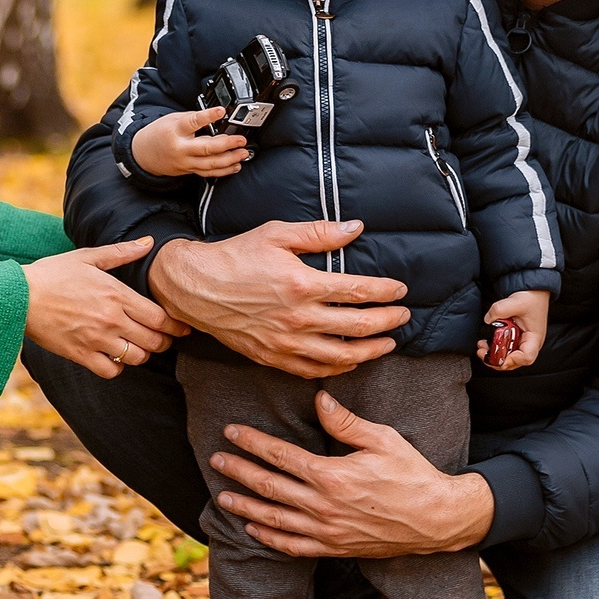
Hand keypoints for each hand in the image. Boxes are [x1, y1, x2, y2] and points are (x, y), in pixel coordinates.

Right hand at [23, 238, 174, 378]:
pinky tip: (115, 358)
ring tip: (140, 348)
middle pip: (153, 340)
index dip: (175, 326)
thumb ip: (122, 253)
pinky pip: (111, 371)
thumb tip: (149, 243)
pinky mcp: (80, 355)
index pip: (159, 317)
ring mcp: (96, 339)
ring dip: (143, 354)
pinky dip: (118, 368)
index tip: (181, 328)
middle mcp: (111, 319)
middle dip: (164, 342)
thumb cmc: (53, 274)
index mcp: (116, 294)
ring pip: (136, 358)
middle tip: (165, 340)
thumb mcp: (88, 258)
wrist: (19, 296)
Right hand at [131, 108, 250, 178]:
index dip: (207, 116)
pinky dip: (223, 171)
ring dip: (229, 160)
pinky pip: (208, 173)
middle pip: (206, 148)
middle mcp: (181, 148)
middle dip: (226, 144)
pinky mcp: (189, 170)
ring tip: (243, 153)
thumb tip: (214, 117)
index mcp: (176, 131)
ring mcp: (185, 162)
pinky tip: (235, 166)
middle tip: (241, 140)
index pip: (193, 122)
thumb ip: (193, 118)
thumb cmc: (159, 134)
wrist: (144, 154)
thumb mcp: (173, 119)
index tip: (221, 111)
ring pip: (210, 164)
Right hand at [148, 221, 409, 378]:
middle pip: (358, 326)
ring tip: (387, 344)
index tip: (401, 291)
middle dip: (387, 322)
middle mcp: (298, 318)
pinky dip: (337, 368)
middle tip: (403, 317)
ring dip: (370, 350)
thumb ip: (320, 233)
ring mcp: (286, 342)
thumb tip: (356, 228)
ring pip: (340, 355)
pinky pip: (313, 370)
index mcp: (303, 284)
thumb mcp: (277, 234)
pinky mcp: (272, 357)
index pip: (359, 291)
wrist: (195, 286)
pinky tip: (350, 361)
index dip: (386, 292)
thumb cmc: (235, 256)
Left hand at [209, 390, 495, 557]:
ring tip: (222, 497)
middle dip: (239, 472)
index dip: (253, 443)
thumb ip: (346, 422)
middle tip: (216, 460)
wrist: (436, 518)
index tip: (231, 432)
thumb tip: (319, 398)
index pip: (280, 456)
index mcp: (331, 475)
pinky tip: (253, 529)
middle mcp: (323, 505)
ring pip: (274, 519)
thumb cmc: (412, 474)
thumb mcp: (382, 439)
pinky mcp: (335, 548)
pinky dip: (270, 538)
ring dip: (245, 507)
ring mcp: (327, 531)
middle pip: (269, 487)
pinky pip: (293, 546)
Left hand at [477, 289, 550, 368]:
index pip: (527, 356)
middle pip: (515, 362)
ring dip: (494, 356)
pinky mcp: (515, 339)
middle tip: (483, 353)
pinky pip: (505, 349)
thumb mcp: (516, 301)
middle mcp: (529, 343)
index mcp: (534, 338)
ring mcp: (522, 342)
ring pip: (508, 358)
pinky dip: (495, 349)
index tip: (498, 355)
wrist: (535, 292)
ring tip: (481, 347)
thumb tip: (488, 319)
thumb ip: (500, 309)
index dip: (512, 359)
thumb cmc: (533, 298)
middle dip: (497, 360)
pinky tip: (486, 343)